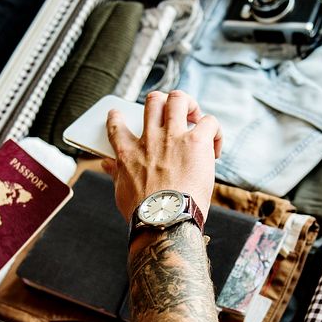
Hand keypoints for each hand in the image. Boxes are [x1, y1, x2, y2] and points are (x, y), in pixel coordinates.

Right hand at [102, 90, 221, 222]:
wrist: (165, 222)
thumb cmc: (145, 213)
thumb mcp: (121, 192)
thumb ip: (116, 173)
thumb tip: (107, 164)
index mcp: (128, 152)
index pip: (117, 124)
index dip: (118, 116)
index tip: (120, 115)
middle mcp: (150, 139)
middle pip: (153, 101)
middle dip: (163, 102)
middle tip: (173, 115)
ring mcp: (173, 138)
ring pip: (178, 99)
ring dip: (188, 104)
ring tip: (195, 118)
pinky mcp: (197, 143)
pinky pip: (209, 122)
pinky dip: (215, 130)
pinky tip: (215, 147)